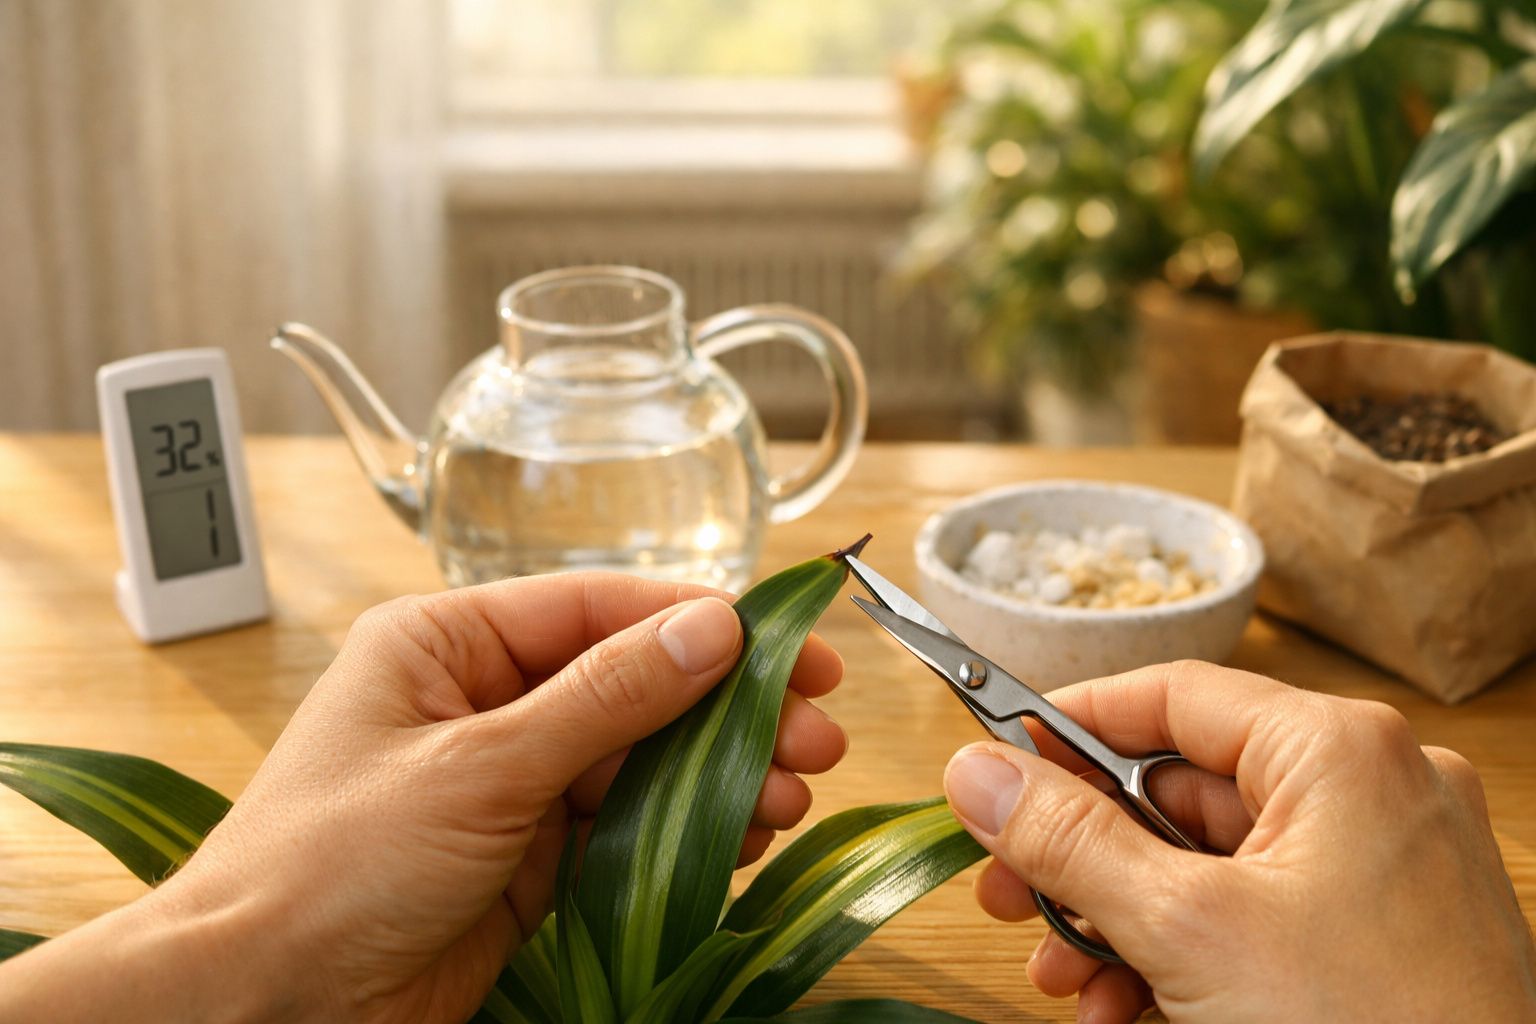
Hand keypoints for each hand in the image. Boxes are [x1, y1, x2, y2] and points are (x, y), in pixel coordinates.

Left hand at [0, 574, 845, 1023]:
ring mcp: (512, 780)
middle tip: (815, 731)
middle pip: (633, 683)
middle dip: (727, 706)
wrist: (265, 1003)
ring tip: (790, 791)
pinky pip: (627, 824)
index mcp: (450, 645)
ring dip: (720, 772)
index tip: (788, 643)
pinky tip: (744, 834)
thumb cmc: (332, 865)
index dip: (699, 620)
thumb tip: (712, 627)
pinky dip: (688, 829)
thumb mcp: (480, 768)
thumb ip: (604, 698)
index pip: (597, 607)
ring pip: (642, 757)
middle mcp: (486, 701)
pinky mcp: (531, 855)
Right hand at [943, 661, 1535, 1022]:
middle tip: (1005, 892)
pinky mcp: (1377, 939)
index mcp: (1339, 751)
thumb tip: (974, 773)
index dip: (1068, 727)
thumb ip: (1069, 841)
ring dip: (1118, 920)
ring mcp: (1379, 870)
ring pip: (1206, 866)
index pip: (1171, 696)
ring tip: (1064, 979)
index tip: (993, 764)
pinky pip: (1251, 919)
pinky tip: (1123, 1008)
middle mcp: (1369, 792)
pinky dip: (1180, 956)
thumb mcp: (1186, 928)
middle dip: (1083, 859)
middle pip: (1178, 791)